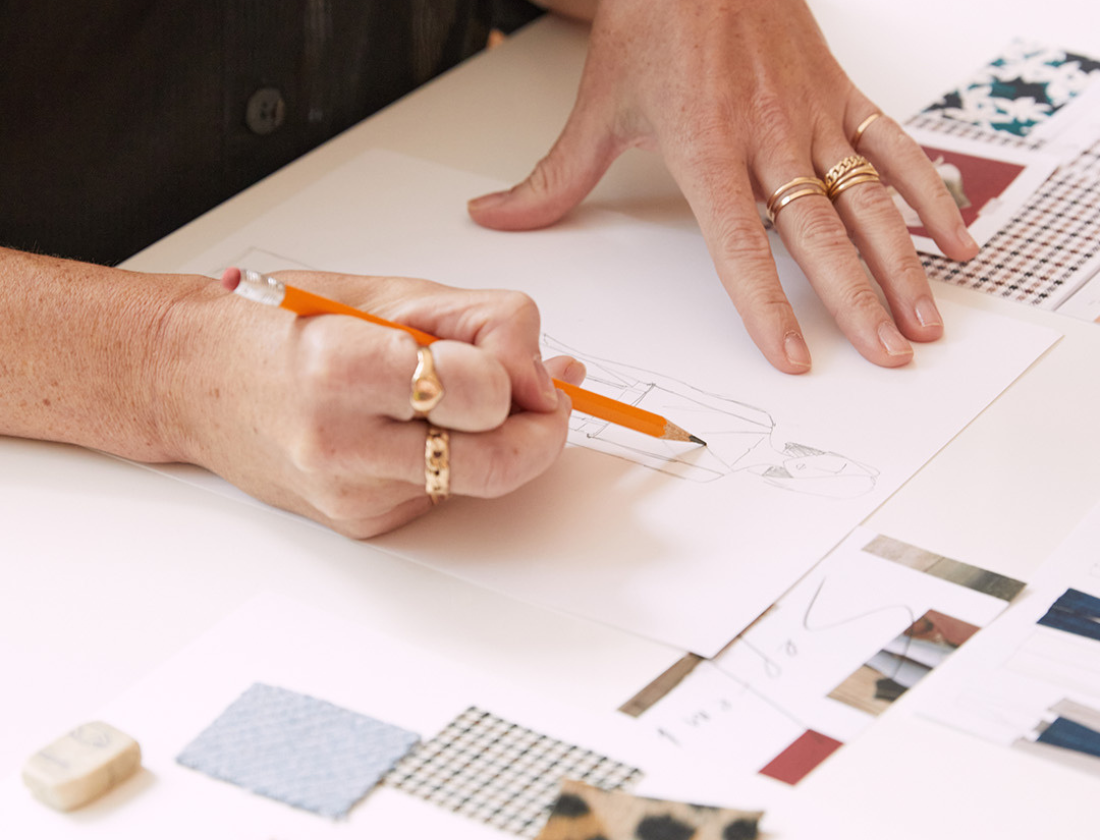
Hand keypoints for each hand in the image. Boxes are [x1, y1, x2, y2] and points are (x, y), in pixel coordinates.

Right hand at [157, 271, 583, 537]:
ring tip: (465, 402)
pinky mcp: (360, 524)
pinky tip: (411, 429)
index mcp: (345, 368)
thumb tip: (556, 373)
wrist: (193, 380)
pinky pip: (442, 497)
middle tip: (541, 403)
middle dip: (542, 433)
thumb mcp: (390, 295)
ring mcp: (351, 496)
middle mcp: (342, 445)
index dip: (520, 375)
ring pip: (477, 483)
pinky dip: (451, 462)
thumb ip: (486, 323)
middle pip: (498, 464)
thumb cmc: (282, 327)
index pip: (484, 392)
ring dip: (495, 443)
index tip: (519, 363)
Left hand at [469, 0, 978, 371]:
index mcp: (707, 150)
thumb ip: (552, 180)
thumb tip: (491, 218)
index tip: (795, 356)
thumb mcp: (597, 108)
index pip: (741, 247)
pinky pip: (896, 148)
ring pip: (870, 199)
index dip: (768, 305)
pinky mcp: (842, 93)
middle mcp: (768, 137)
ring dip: (903, 263)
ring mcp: (813, 115)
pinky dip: (929, 193)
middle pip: (820, 234)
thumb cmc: (653, 24)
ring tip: (926, 319)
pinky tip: (955, 239)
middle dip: (857, 302)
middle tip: (887, 356)